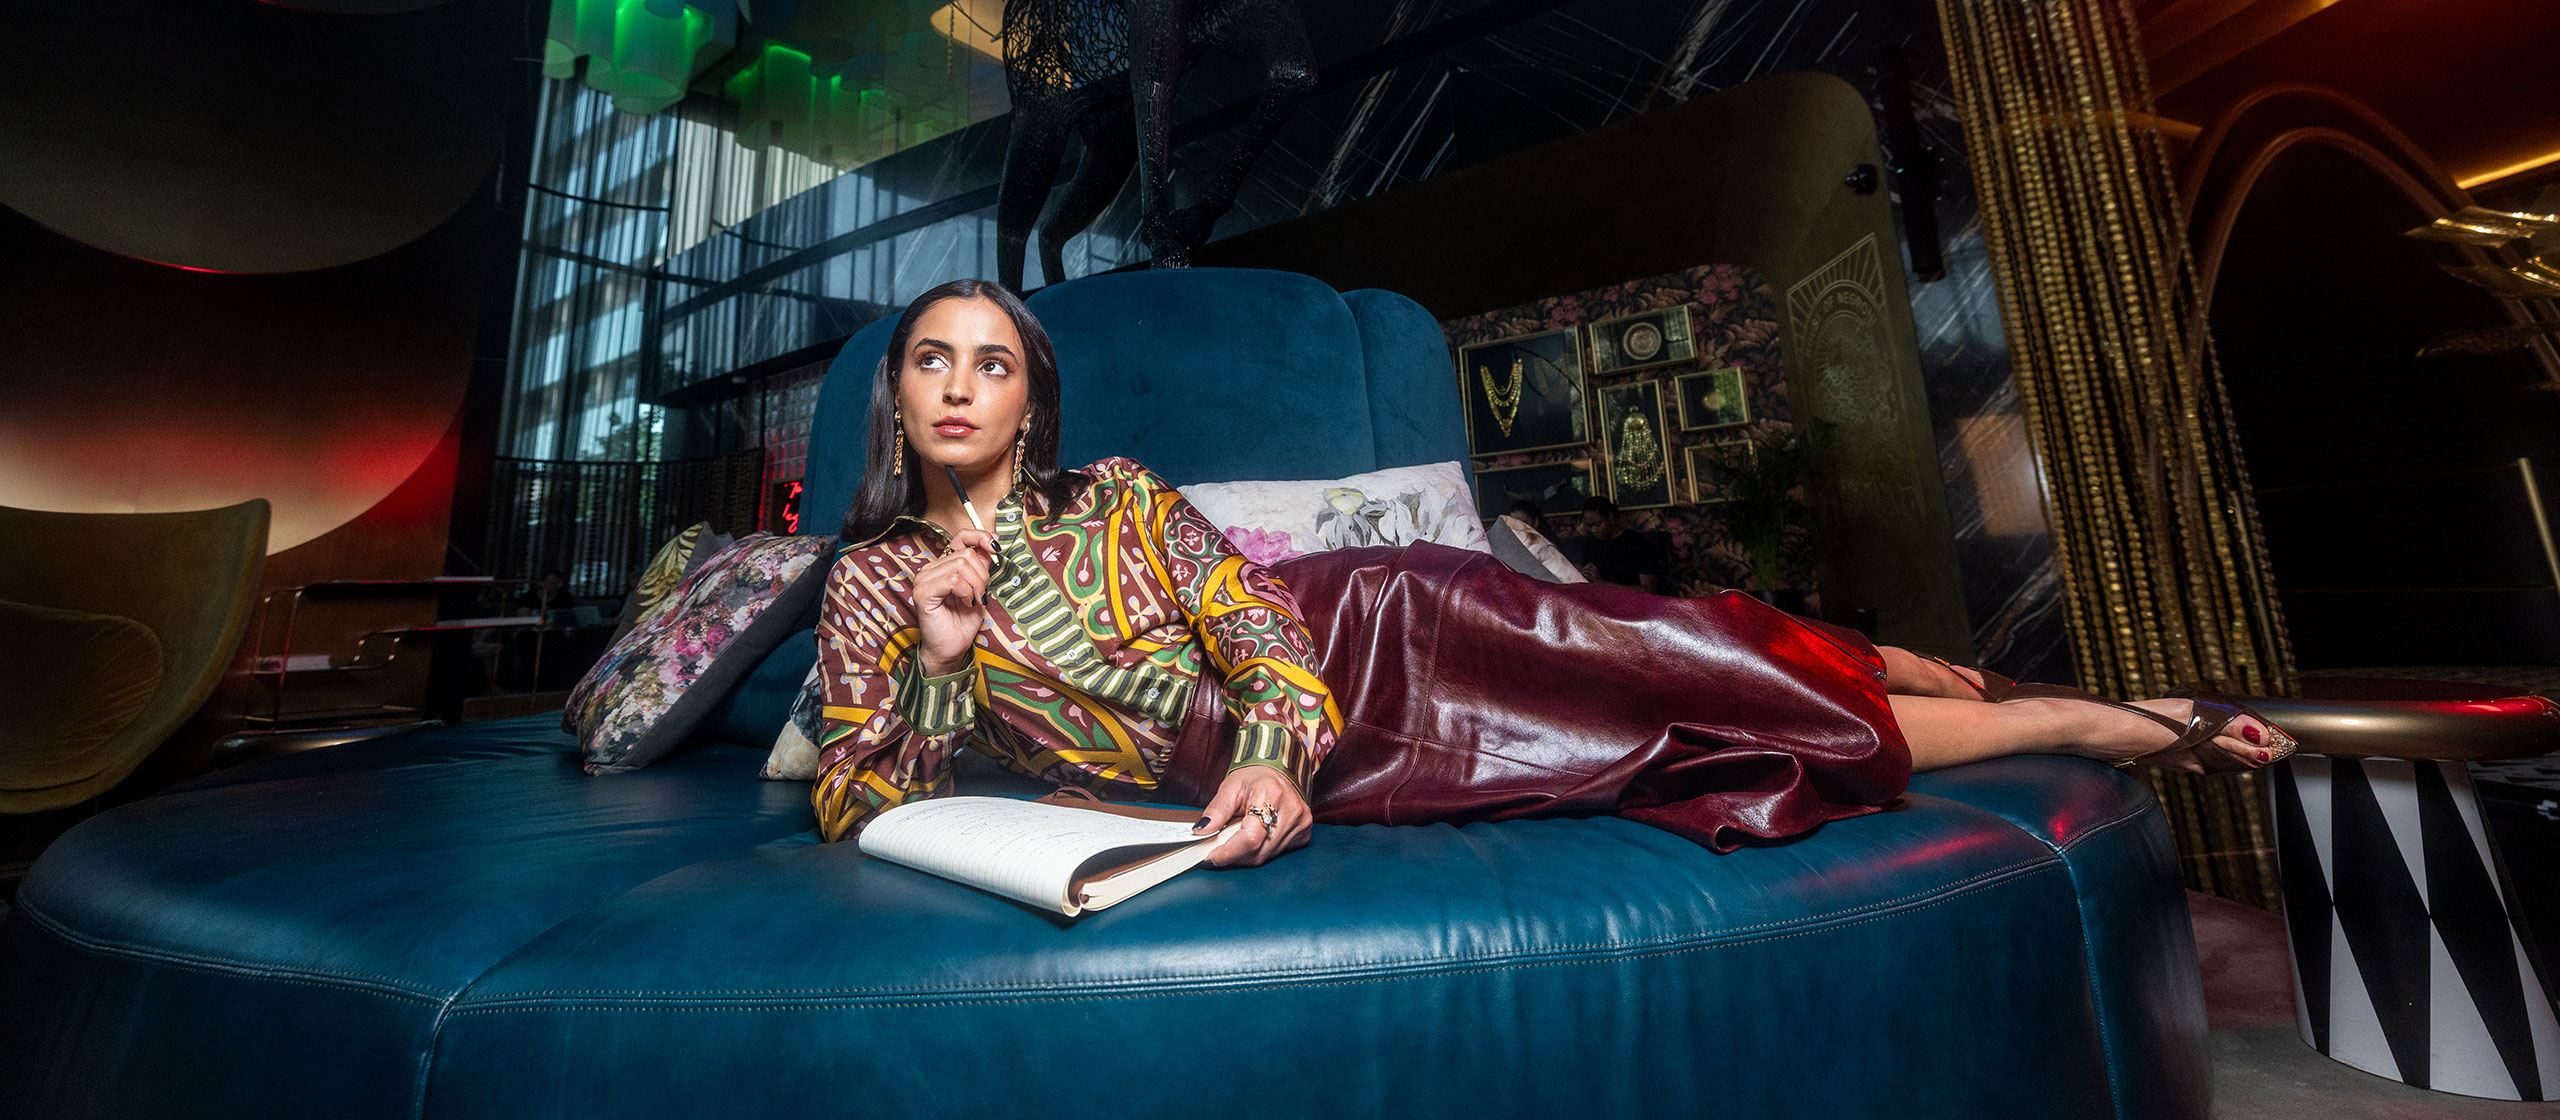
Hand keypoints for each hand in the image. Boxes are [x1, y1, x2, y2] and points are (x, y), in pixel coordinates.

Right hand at [911, 528, 997, 674]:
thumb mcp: (979, 589)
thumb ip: (981, 568)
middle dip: (982, 575)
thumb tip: (992, 544)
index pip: (961, 537)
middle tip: (981, 594)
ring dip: (976, 585)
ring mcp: (924, 580)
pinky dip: (966, 591)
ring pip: (961, 565)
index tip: (996, 548)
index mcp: (943, 565)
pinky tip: (966, 603)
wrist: (950, 650)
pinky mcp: (923, 593)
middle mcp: (930, 569)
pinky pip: (953, 580)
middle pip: (966, 554)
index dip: (980, 537)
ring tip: (974, 600)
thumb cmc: (962, 623)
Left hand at [1192, 766, 1310, 867]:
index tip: (1211, 857)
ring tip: (1235, 840)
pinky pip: (1276, 853)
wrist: (1280, 771)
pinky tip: (1254, 839)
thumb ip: (1216, 810)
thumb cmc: (1255, 777)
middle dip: (1234, 855)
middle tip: (1218, 850)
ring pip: (1266, 856)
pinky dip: (1260, 851)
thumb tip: (1202, 831)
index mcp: (1272, 795)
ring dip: (1246, 855)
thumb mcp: (1231, 787)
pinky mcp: (1304, 833)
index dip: (1229, 852)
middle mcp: (1291, 811)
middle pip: (1258, 851)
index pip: (1250, 837)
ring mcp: (1301, 824)